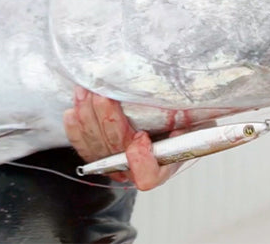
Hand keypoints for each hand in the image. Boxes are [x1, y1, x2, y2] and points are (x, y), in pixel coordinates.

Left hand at [63, 86, 182, 190]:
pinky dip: (76, 126)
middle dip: (107, 121)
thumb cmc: (184, 121)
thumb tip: (179, 124)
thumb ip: (189, 125)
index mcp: (162, 164)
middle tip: (103, 96)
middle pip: (115, 152)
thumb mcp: (195, 122)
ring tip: (87, 92)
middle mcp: (135, 168)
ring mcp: (114, 161)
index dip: (141, 161)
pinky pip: (82, 144)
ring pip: (95, 146)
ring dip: (88, 116)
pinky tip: (74, 108)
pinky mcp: (98, 152)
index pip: (147, 176)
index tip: (143, 137)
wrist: (171, 117)